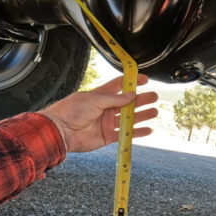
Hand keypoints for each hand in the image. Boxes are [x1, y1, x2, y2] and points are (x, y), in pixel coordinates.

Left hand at [39, 74, 157, 152]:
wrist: (60, 131)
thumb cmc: (72, 111)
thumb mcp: (94, 99)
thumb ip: (115, 99)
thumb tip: (132, 95)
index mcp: (101, 95)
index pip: (120, 85)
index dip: (133, 82)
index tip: (145, 79)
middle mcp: (106, 108)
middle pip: (128, 102)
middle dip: (142, 99)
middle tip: (154, 97)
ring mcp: (107, 122)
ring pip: (129, 118)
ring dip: (142, 115)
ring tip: (154, 112)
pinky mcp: (107, 136)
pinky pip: (126, 134)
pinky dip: (137, 132)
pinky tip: (148, 129)